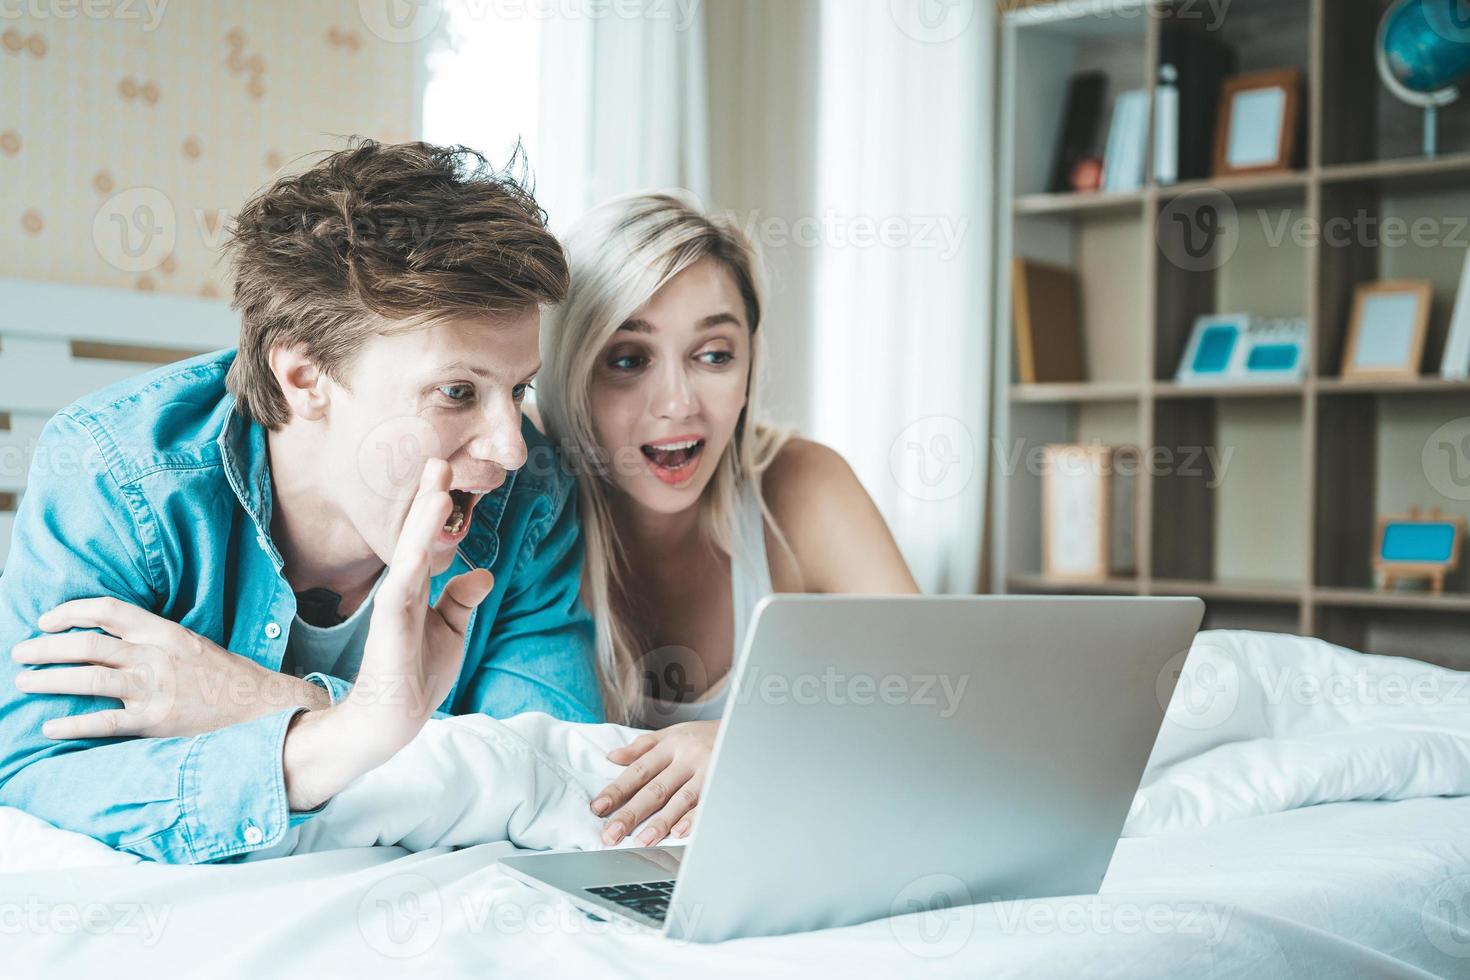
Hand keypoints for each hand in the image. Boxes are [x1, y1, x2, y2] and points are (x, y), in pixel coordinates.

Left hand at [12, 600, 329, 739]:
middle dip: (47, 647)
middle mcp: (155, 656)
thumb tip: (107, 641)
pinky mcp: (156, 721)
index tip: (46, 620)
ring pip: (89, 679)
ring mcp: (155, 689)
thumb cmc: (224, 676)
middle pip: (88, 645)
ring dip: (50, 679)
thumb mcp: (190, 644)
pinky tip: (51, 726)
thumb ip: (152, 640)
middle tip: (21, 653)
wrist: (259, 706)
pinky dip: (74, 723)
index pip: (108, 611)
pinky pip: (106, 721)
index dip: (71, 612)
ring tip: (24, 682)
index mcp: (164, 632)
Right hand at [283, 459, 493, 810]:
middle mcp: (402, 590)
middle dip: (429, 498)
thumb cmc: (418, 674)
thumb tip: (484, 572)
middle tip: (442, 459)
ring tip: (437, 488)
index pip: (428, 538)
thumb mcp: (451, 630)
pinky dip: (410, 568)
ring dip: (422, 523)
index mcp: (416, 587)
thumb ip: (462, 600)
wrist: (394, 719)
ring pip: (410, 555)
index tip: (448, 469)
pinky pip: (400, 595)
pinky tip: (419, 546)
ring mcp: (394, 608)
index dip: (437, 506)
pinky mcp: (389, 631)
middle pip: (416, 536)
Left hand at [592, 720, 717, 845]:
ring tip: (641, 841)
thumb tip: (612, 757)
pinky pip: (707, 804)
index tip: (598, 809)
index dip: (617, 790)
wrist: (748, 728)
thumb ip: (643, 746)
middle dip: (631, 813)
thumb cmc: (707, 735)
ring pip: (680, 799)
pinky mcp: (725, 783)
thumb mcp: (675, 732)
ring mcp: (708, 771)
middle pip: (655, 788)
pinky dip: (693, 818)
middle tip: (611, 834)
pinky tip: (679, 833)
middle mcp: (688, 758)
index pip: (638, 771)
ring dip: (660, 822)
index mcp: (671, 745)